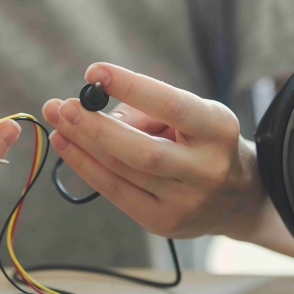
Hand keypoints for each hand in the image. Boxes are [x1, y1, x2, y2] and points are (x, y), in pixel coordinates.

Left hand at [42, 64, 263, 239]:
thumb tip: (92, 112)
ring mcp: (185, 202)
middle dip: (95, 128)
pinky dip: (86, 168)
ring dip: (82, 145)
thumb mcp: (192, 114)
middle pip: (141, 151)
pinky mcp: (163, 223)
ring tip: (57, 122)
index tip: (94, 71)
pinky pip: (115, 193)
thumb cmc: (203, 141)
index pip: (171, 106)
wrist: (235, 197)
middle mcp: (206, 169)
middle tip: (62, 107)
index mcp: (218, 130)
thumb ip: (146, 110)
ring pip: (122, 172)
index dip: (131, 87)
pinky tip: (67, 147)